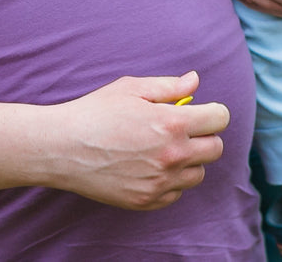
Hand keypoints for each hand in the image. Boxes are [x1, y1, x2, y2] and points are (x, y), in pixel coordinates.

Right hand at [44, 72, 228, 209]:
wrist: (61, 148)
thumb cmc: (95, 112)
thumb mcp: (131, 88)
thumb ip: (168, 86)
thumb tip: (195, 81)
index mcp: (171, 122)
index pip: (219, 119)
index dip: (213, 111)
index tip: (202, 111)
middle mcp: (171, 155)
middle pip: (215, 149)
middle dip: (204, 135)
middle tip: (182, 129)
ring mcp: (160, 181)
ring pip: (198, 173)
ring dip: (189, 160)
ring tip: (163, 148)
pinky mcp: (147, 200)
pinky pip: (176, 193)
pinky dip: (170, 181)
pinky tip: (150, 167)